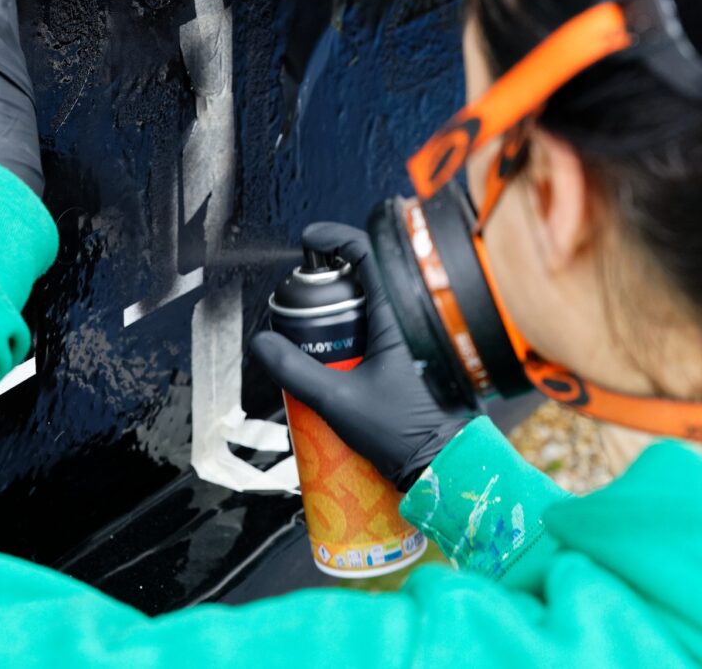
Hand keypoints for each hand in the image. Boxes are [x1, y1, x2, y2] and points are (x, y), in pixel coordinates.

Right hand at [250, 223, 475, 490]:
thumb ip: (294, 370)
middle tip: (302, 300)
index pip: (368, 253)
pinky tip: (335, 352)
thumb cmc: (400, 432)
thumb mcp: (337, 401)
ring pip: (371, 302)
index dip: (334, 237)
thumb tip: (260, 341)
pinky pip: (379, 326)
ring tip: (313, 329)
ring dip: (341, 307)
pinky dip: (354, 328)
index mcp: (398, 315)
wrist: (441, 464)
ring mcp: (413, 335)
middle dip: (329, 281)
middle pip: (365, 276)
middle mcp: (410, 317)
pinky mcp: (411, 354)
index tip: (308, 240)